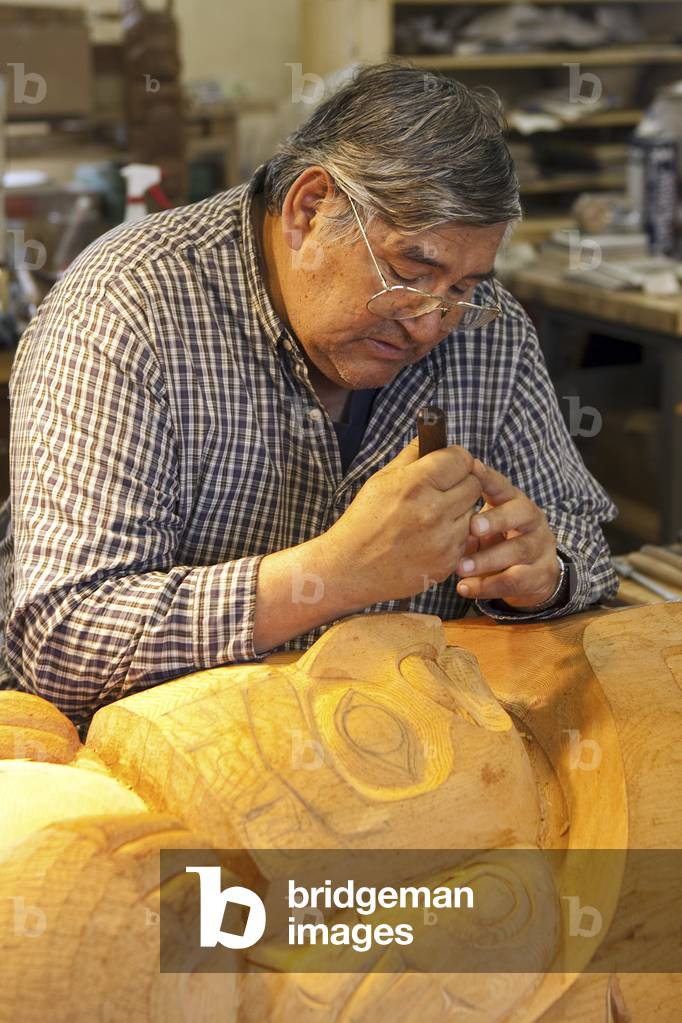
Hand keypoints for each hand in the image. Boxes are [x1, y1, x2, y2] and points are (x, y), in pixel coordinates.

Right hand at [324, 437, 481, 606]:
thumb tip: (431, 437)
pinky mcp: (447, 562)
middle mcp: (433, 512)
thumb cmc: (364, 521)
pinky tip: (431, 537)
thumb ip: (411, 456)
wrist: (351, 568)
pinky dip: (454, 535)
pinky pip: (466, 539)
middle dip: (461, 483)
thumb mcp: (381, 480)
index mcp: (415, 485)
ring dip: (459, 510)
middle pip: (474, 485)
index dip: (456, 458)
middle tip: (443, 489)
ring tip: (434, 516)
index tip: (450, 463)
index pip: (461, 459)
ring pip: (473, 512)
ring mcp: (443, 540)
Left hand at [455, 459, 559, 608]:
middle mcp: (531, 520)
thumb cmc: (498, 539)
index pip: (503, 486)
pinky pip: (514, 580)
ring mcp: (539, 546)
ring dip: (487, 559)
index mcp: (514, 501)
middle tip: (472, 526)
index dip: (489, 478)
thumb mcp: (484, 524)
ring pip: (518, 549)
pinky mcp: (540, 574)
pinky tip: (465, 588)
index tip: (472, 469)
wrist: (533, 573)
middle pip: (520, 513)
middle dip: (496, 519)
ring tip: (460, 568)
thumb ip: (465, 515)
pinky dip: (487, 586)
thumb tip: (432, 507)